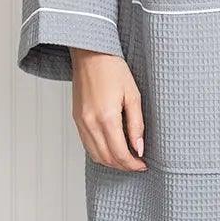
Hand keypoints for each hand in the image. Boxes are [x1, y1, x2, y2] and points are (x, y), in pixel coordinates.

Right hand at [69, 48, 145, 169]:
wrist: (91, 54)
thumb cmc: (113, 69)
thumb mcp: (133, 95)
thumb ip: (136, 124)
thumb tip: (139, 148)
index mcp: (106, 117)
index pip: (120, 153)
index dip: (133, 164)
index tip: (143, 164)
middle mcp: (90, 123)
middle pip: (106, 158)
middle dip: (123, 166)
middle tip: (137, 164)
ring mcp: (81, 122)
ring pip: (95, 155)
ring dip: (111, 162)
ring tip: (126, 158)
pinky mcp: (76, 119)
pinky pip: (87, 145)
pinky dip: (99, 153)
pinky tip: (111, 148)